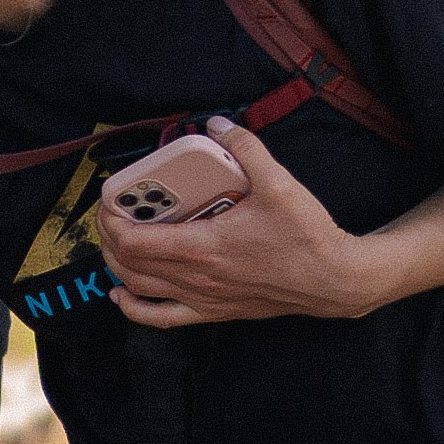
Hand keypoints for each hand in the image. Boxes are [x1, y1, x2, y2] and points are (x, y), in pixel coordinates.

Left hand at [99, 119, 371, 327]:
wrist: (335, 280)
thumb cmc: (307, 237)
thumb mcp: (278, 183)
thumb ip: (246, 149)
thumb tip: (219, 125)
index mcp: (204, 247)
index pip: (134, 240)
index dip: (111, 220)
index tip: (110, 199)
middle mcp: (197, 278)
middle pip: (128, 263)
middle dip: (109, 235)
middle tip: (112, 211)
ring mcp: (203, 298)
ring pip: (139, 288)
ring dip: (117, 265)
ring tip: (115, 241)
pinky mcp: (214, 311)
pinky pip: (161, 318)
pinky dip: (134, 307)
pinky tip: (123, 294)